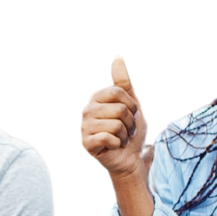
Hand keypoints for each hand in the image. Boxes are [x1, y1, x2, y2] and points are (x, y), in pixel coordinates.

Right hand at [78, 53, 151, 181]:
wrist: (130, 157)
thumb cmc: (129, 130)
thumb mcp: (130, 103)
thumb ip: (123, 81)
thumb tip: (117, 58)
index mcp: (96, 98)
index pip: (118, 92)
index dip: (131, 105)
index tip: (131, 114)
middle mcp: (87, 111)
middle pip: (119, 109)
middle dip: (130, 122)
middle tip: (126, 130)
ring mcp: (85, 127)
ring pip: (116, 125)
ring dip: (125, 134)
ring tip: (121, 138)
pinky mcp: (86, 143)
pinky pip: (108, 138)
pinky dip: (117, 144)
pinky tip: (114, 146)